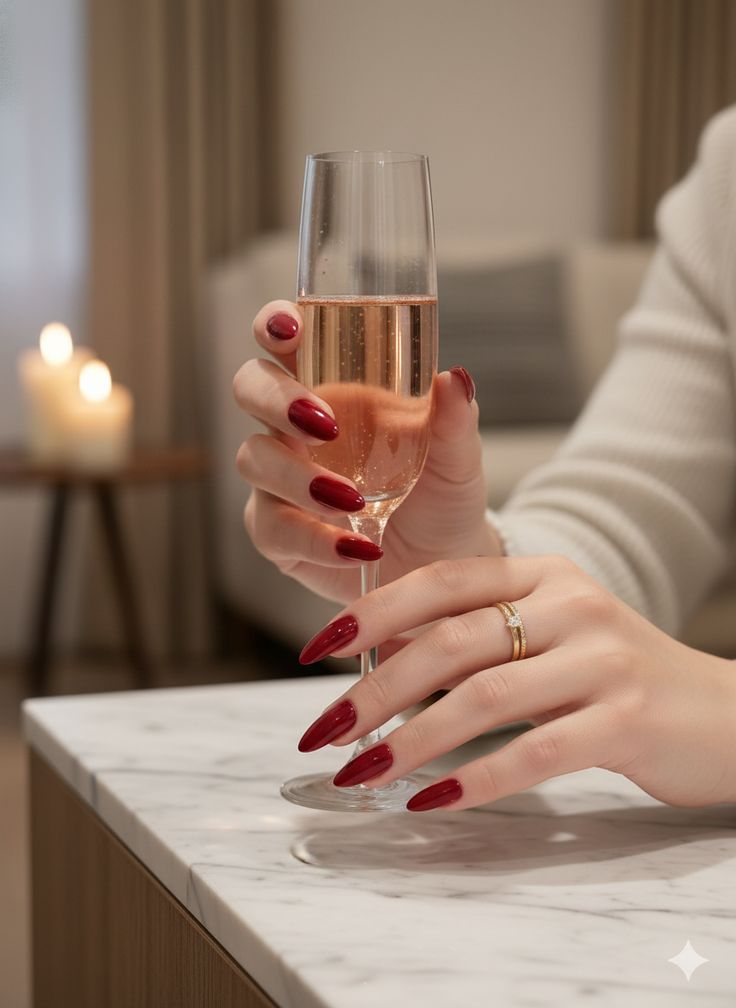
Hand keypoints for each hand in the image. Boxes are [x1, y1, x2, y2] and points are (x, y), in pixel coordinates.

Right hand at [232, 300, 499, 606]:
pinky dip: (313, 539)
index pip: (284, 340)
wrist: (442, 559)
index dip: (274, 324)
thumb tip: (455, 378)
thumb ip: (455, 418)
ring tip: (352, 501)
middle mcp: (294, 426)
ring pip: (254, 458)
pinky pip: (272, 528)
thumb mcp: (458, 455)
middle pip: (250, 387)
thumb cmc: (441, 492)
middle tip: (325, 424)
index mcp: (331, 385)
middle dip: (277, 398)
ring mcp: (279, 478)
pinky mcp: (278, 532)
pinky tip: (357, 547)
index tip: (292, 328)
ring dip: (297, 476)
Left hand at [295, 555, 735, 810]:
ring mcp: (603, 659)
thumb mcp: (549, 634)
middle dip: (375, 689)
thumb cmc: (613, 677)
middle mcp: (571, 603)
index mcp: (542, 573)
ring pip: (484, 696)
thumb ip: (479, 635)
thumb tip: (380, 660)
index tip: (315, 651)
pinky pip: (535, 752)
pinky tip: (431, 802)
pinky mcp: (627, 719)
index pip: (441, 580)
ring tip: (361, 774)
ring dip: (410, 741)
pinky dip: (475, 780)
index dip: (372, 612)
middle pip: (452, 640)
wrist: (722, 714)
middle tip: (325, 732)